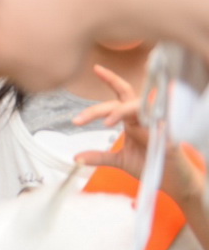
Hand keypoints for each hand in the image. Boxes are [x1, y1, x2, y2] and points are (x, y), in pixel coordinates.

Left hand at [73, 65, 205, 205]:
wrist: (172, 181)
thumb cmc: (151, 163)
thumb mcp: (120, 160)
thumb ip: (99, 156)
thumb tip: (77, 157)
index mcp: (133, 119)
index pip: (120, 95)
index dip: (110, 80)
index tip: (96, 69)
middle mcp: (144, 117)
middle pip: (122, 101)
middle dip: (98, 109)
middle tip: (78, 120)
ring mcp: (156, 124)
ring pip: (139, 106)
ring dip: (121, 111)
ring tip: (106, 123)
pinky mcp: (168, 135)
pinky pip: (159, 120)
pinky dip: (148, 119)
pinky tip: (136, 125)